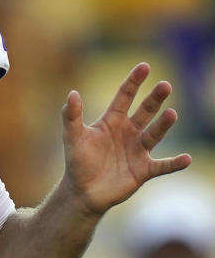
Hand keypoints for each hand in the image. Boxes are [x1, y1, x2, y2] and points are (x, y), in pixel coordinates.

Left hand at [61, 62, 191, 215]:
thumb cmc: (77, 161)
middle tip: (165, 85)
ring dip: (163, 125)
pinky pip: (163, 165)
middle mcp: (128, 132)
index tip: (144, 66)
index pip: (124, 96)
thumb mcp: (72, 137)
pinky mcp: (144, 170)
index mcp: (112, 121)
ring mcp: (138, 150)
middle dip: (154, 99)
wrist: (83, 191)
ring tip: (172, 113)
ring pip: (155, 134)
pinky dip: (174, 163)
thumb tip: (72, 93)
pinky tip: (185, 158)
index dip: (134, 82)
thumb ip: (71, 116)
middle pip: (145, 111)